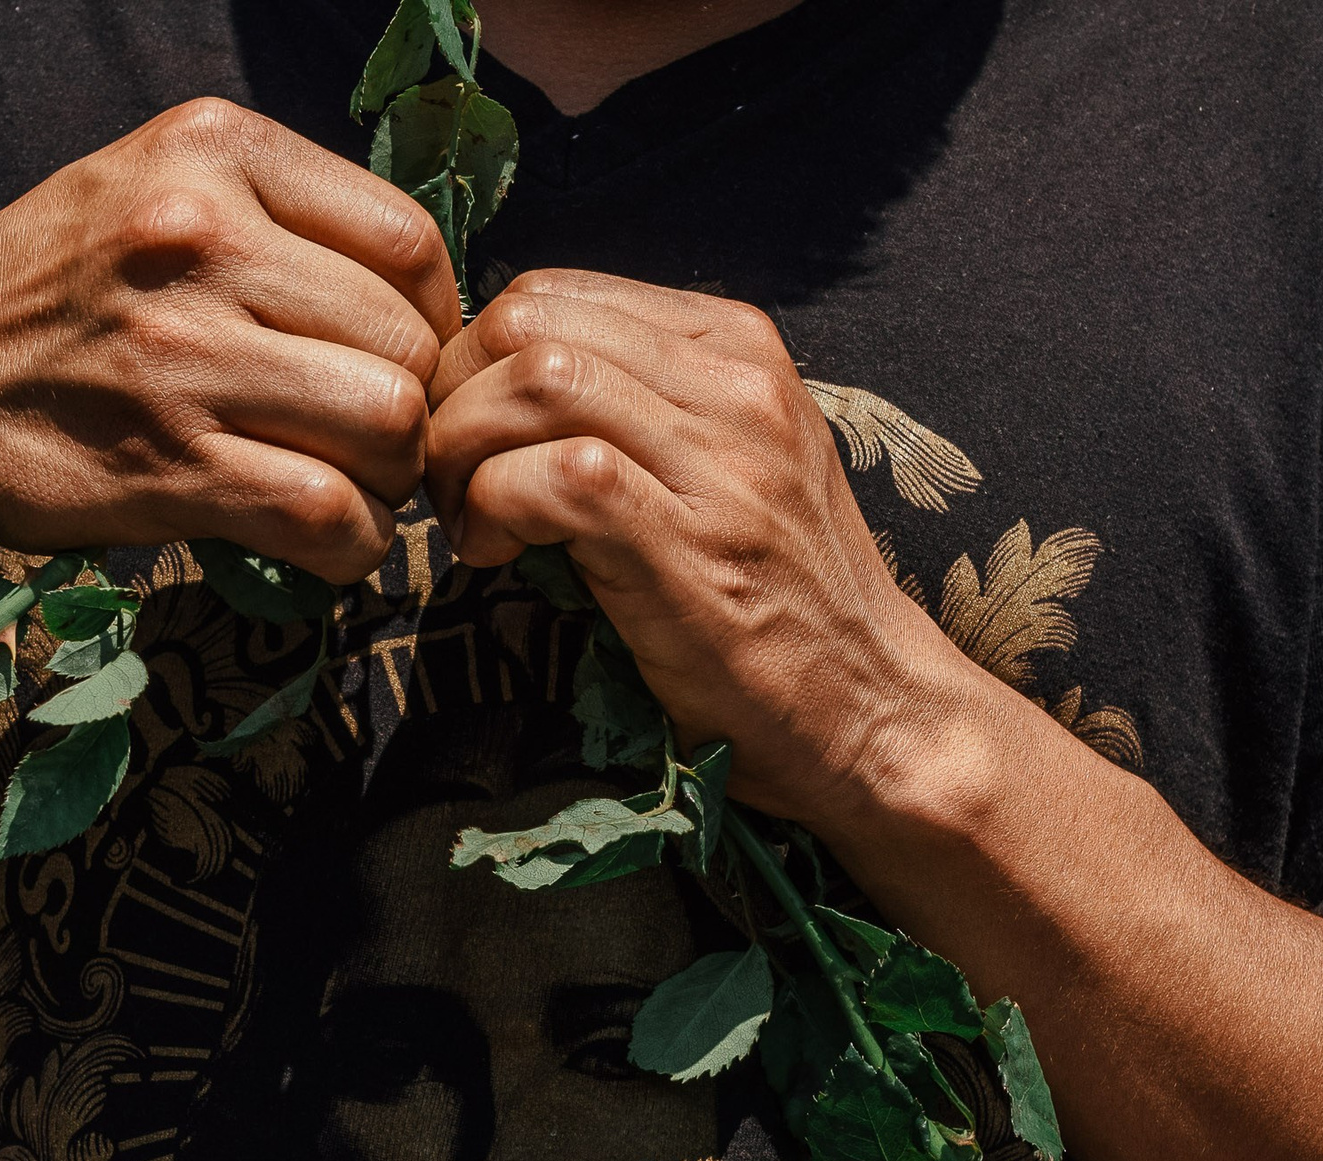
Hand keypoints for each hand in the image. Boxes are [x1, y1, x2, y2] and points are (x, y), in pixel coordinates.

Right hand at [0, 99, 461, 582]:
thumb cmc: (45, 301)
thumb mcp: (148, 194)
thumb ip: (273, 219)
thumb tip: (417, 302)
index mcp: (212, 151)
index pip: (408, 240)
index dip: (431, 318)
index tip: (398, 361)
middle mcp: (202, 236)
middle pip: (407, 341)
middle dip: (412, 408)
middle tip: (373, 443)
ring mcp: (184, 353)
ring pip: (387, 423)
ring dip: (390, 480)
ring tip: (348, 487)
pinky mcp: (169, 464)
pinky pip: (328, 512)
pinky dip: (353, 545)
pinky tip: (326, 543)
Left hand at [425, 271, 982, 823]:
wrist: (875, 706)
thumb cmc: (782, 600)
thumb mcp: (727, 464)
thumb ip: (639, 406)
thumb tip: (498, 386)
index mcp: (737, 347)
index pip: (552, 292)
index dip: (476, 362)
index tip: (470, 440)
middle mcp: (736, 384)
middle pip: (526, 321)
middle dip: (451, 398)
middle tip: (448, 479)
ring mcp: (722, 462)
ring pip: (534, 380)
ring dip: (462, 450)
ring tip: (469, 518)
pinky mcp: (692, 545)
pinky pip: (554, 476)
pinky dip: (492, 507)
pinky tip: (494, 554)